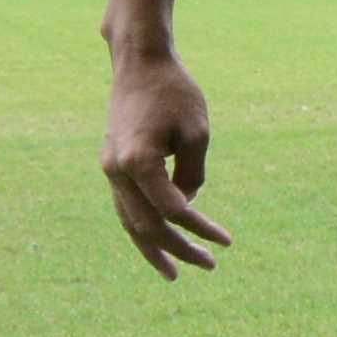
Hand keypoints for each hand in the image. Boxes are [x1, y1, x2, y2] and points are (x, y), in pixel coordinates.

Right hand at [104, 49, 227, 276]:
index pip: (172, 210)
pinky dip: (142, 228)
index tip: (226, 241)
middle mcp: (117, 170)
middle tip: (209, 266)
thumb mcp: (198, 133)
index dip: (201, 229)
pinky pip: (126, 206)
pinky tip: (159, 243)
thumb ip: (194, 175)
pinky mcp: (111, 165)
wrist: (139, 63)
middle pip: (147, 226)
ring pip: (129, 222)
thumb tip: (187, 207)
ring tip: (174, 273)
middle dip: (178, 250)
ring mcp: (109, 169)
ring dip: (153, 249)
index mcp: (138, 162)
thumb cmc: (174, 93)